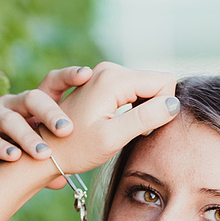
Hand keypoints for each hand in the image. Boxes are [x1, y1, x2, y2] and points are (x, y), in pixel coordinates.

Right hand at [0, 65, 93, 187]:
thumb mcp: (19, 151)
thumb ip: (40, 164)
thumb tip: (61, 181)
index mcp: (27, 106)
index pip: (49, 85)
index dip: (67, 77)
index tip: (88, 75)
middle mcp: (9, 105)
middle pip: (32, 98)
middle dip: (51, 112)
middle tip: (68, 130)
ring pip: (8, 119)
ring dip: (26, 136)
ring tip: (42, 154)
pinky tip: (12, 158)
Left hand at [34, 62, 179, 176]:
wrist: (47, 151)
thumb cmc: (76, 149)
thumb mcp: (112, 138)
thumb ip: (145, 118)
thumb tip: (173, 103)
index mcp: (113, 78)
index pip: (164, 81)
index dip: (160, 109)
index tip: (138, 129)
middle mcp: (109, 69)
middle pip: (155, 82)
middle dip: (151, 109)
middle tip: (125, 131)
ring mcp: (104, 74)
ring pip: (145, 87)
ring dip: (140, 110)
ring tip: (117, 128)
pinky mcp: (102, 82)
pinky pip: (132, 90)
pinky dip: (130, 108)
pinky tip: (113, 122)